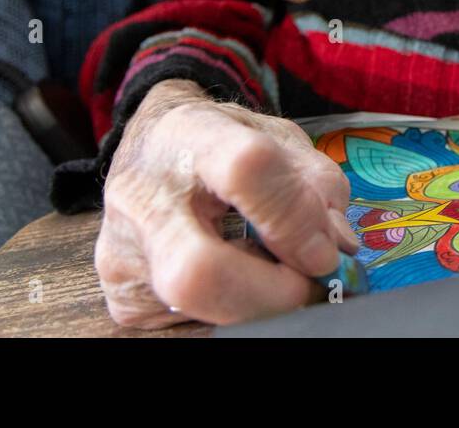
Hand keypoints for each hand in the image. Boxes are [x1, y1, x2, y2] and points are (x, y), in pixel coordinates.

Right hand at [94, 79, 359, 328]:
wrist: (152, 146)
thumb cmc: (221, 141)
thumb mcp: (277, 137)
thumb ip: (317, 185)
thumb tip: (336, 247)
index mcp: (191, 136)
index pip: (245, 171)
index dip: (294, 219)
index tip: (324, 251)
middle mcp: (143, 196)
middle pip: (199, 271)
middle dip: (270, 295)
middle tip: (306, 288)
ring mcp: (124, 252)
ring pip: (194, 307)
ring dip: (255, 304)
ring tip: (274, 278)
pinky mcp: (122, 294)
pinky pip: (185, 322)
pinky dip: (229, 311)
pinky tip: (239, 283)